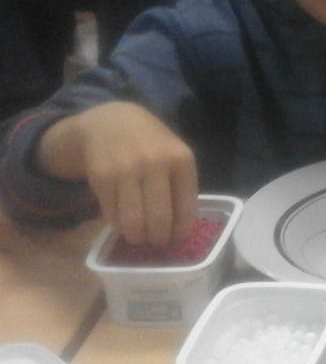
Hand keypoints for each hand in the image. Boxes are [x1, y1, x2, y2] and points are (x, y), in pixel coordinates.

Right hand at [38, 102, 197, 245]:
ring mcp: (126, 170)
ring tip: (139, 237)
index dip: (182, 231)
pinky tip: (122, 220)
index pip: (186, 208)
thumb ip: (181, 186)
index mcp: (181, 160)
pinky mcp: (101, 177)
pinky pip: (111, 215)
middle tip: (156, 242)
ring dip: (137, 237)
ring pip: (133, 222)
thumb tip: (181, 230)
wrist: (109, 121)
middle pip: (159, 220)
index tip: (178, 240)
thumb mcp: (174, 155)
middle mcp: (155, 164)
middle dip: (158, 239)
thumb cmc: (150, 144)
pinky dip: (117, 224)